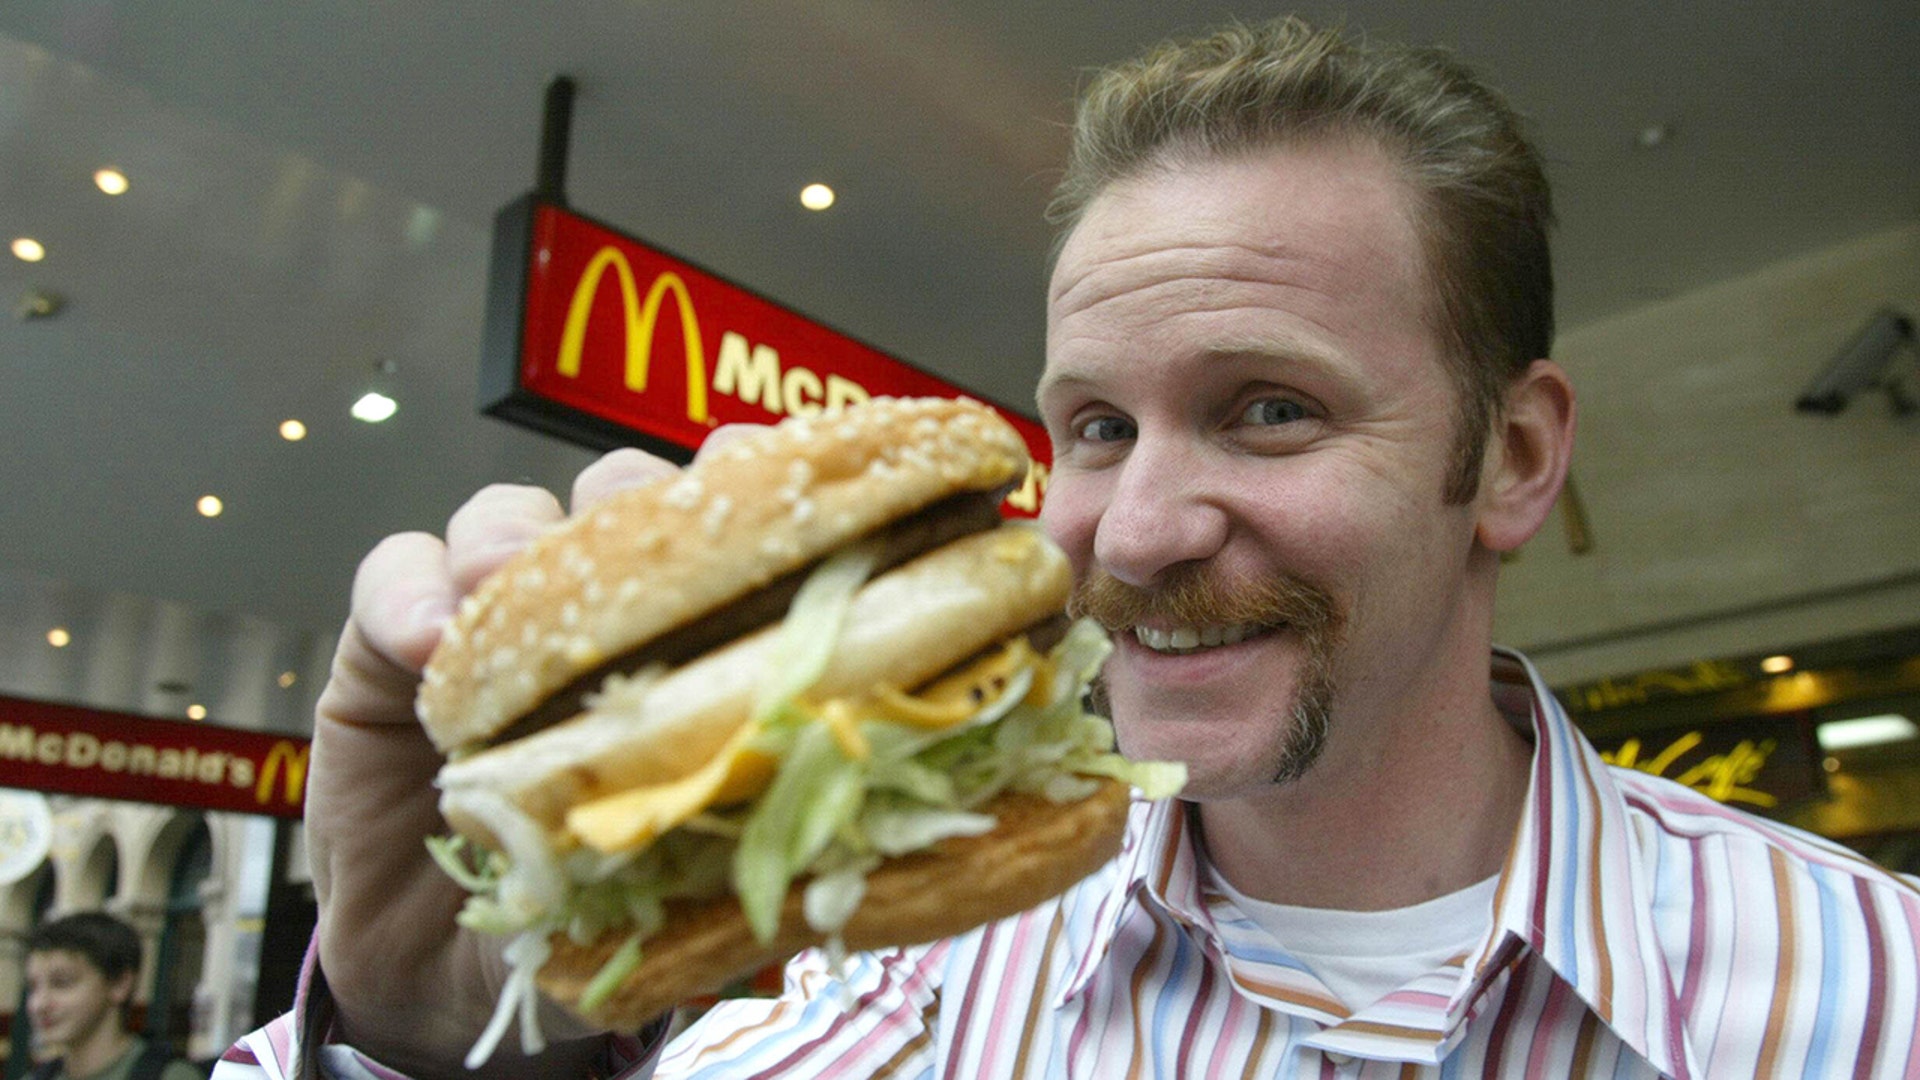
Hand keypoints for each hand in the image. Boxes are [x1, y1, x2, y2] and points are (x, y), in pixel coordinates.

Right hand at [308, 442, 714, 1077]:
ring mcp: (496, 615)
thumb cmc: (588, 915)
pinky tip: (426, 640)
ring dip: (512, 532)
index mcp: (694, 644)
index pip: (737, 534)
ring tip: (503, 579)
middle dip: (632, 499)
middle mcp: (600, 610)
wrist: (441, 985)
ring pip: (512, 516)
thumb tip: (842, 844)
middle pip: (625, 503)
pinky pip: (394, 572)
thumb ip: (744, 848)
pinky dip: (409, 590)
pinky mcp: (391, 639)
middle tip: (631, 528)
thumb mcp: (682, 892)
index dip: (755, 490)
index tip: (773, 486)